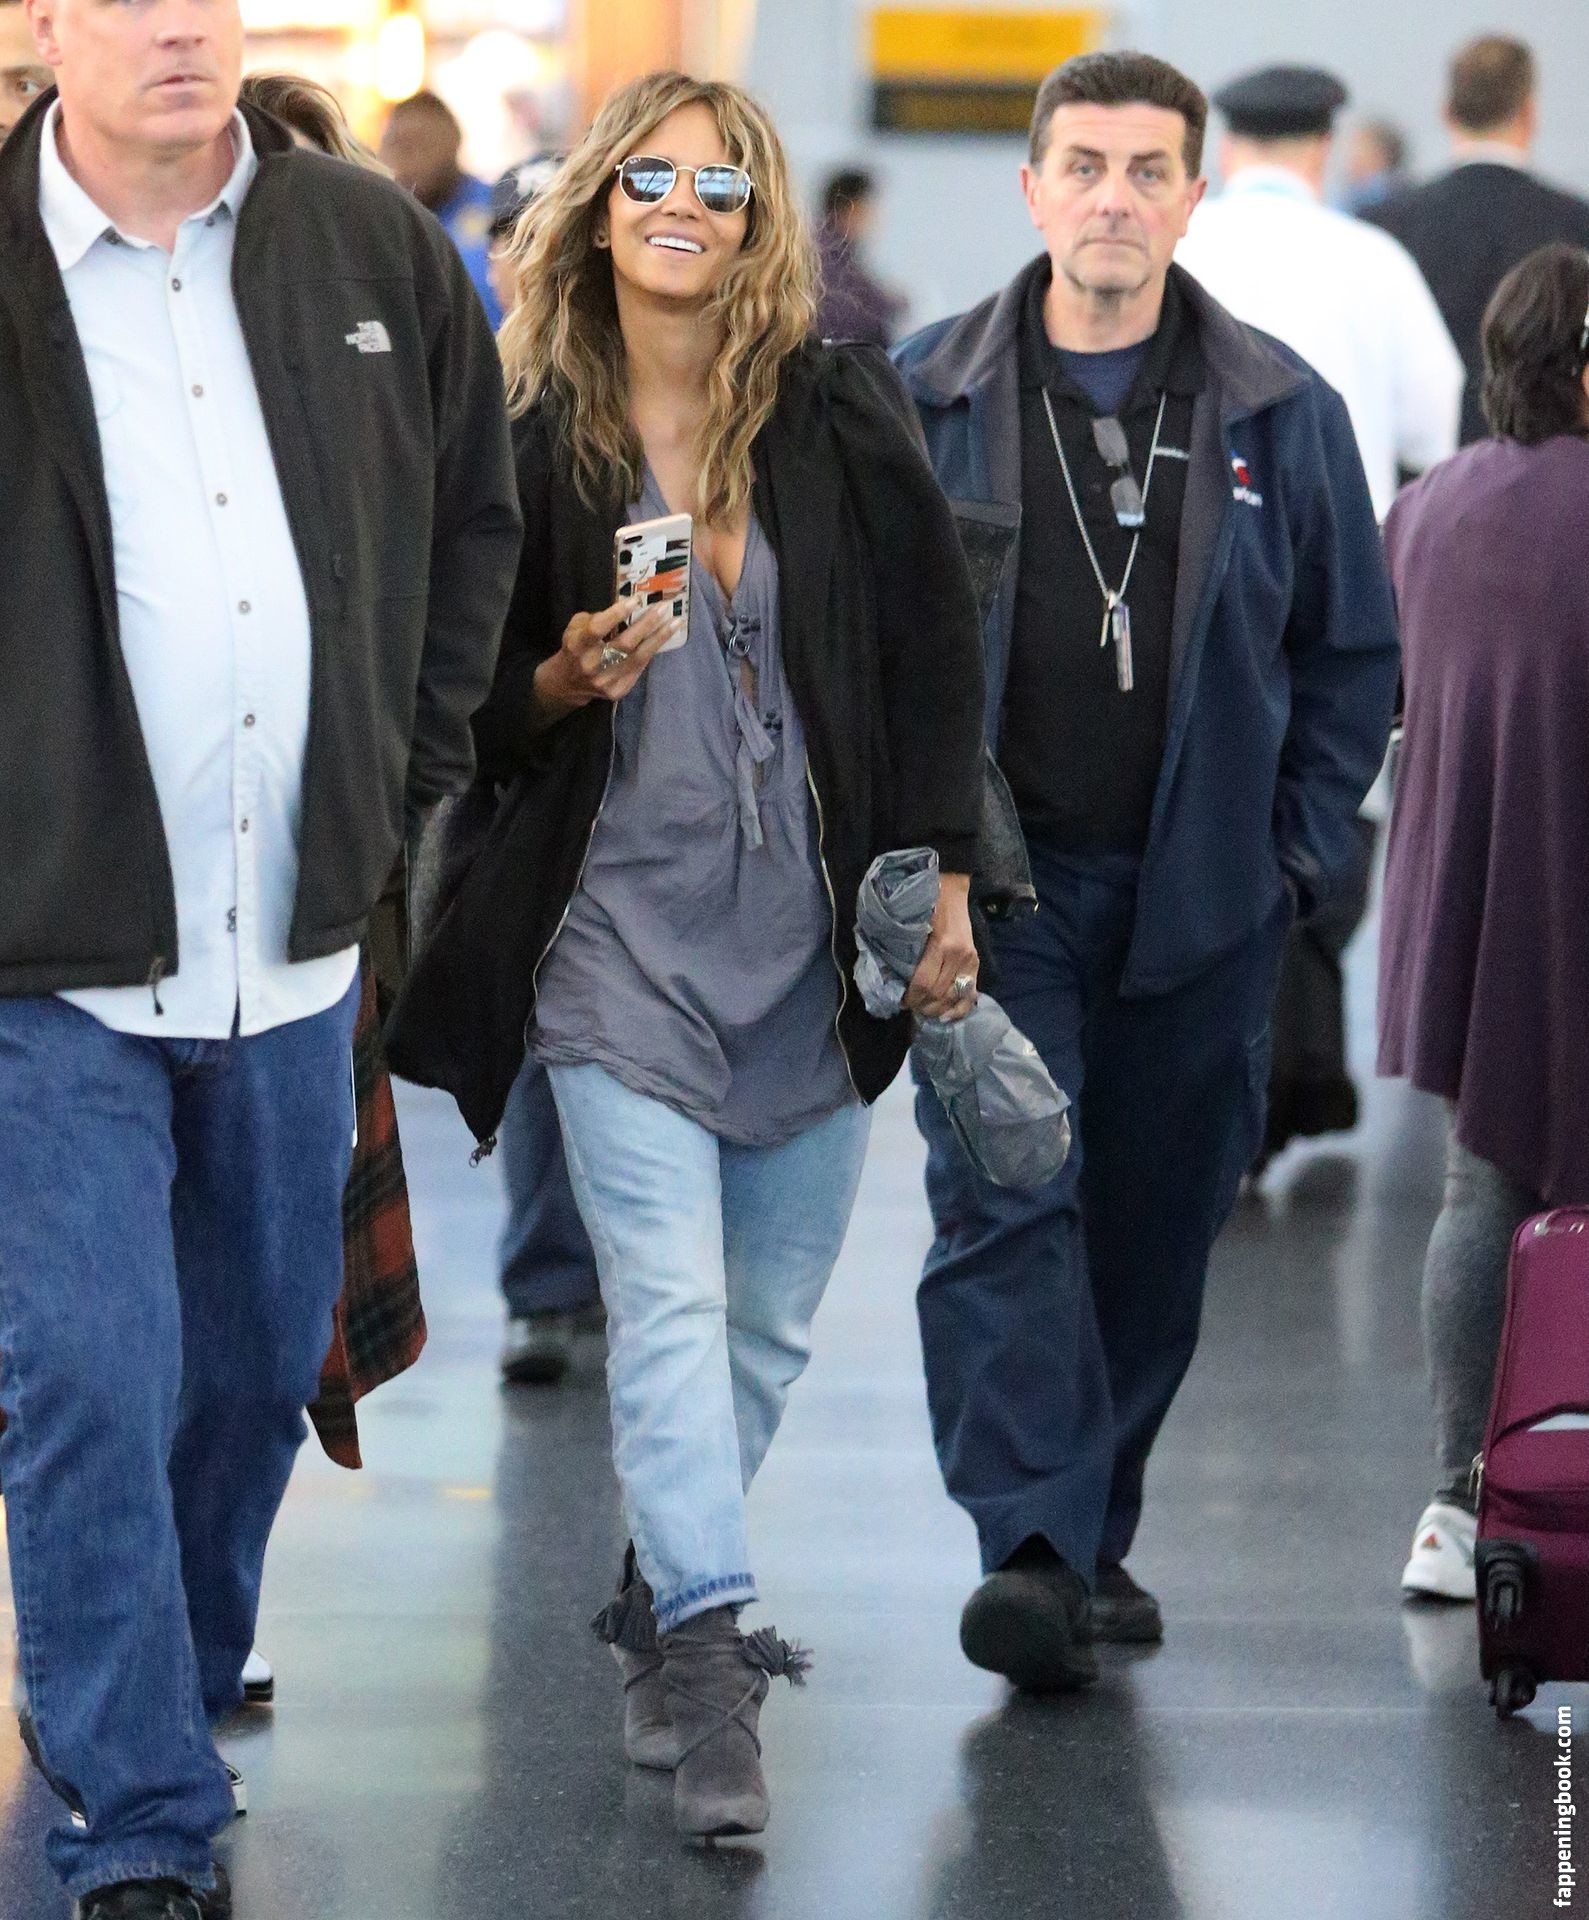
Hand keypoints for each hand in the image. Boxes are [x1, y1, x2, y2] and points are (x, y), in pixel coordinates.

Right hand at [532, 597, 680, 726]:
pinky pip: (639, 668)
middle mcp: (591, 665)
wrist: (569, 683)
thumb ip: (595, 618)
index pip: (598, 628)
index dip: (617, 614)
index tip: (636, 600)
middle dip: (646, 624)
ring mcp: (606, 681)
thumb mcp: (575, 628)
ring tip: (675, 622)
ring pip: (637, 658)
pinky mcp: (617, 691)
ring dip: (659, 638)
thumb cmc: (576, 647)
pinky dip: (652, 651)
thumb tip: (625, 608)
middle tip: (664, 607)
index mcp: (577, 645)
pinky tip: (664, 638)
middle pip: (623, 644)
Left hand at [904, 872, 977, 1022]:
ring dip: (937, 1008)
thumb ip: (907, 951)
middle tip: (910, 1006)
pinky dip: (959, 1008)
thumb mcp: (912, 925)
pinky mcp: (976, 962)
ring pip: (953, 997)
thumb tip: (895, 979)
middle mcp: (959, 956)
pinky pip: (970, 993)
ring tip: (924, 1009)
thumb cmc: (926, 903)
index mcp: (942, 945)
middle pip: (939, 994)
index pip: (924, 984)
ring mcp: (970, 960)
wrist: (951, 888)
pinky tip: (947, 1014)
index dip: (911, 998)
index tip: (900, 1001)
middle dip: (922, 1005)